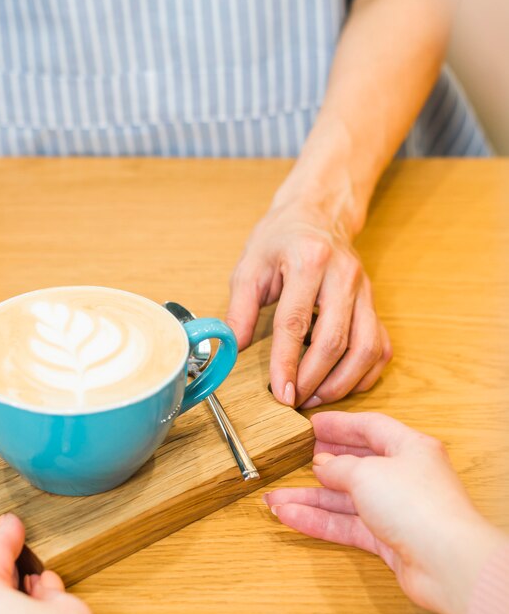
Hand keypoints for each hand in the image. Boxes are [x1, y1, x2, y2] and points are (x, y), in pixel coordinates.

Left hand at [227, 197, 391, 408]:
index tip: (280, 392)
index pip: (295, 322)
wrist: (318, 213)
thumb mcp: (250, 266)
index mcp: (308, 261)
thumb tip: (232, 350)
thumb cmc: (281, 238)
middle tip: (293, 401)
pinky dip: (365, 373)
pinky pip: (381, 346)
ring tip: (316, 398)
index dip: (286, 363)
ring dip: (342, 382)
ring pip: (365, 348)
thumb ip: (239, 309)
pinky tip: (343, 384)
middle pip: (334, 340)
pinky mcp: (375, 303)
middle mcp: (342, 276)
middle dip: (313, 379)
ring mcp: (365, 291)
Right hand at [265, 411, 504, 613]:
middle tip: (294, 460)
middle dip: (321, 465)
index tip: (312, 425)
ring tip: (274, 500)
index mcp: (410, 448)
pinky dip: (318, 521)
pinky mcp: (388, 540)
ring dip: (310, 499)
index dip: (339, 425)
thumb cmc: (416, 505)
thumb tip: (322, 465)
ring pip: (345, 500)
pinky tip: (290, 517)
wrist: (445, 561)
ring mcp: (396, 510)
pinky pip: (346, 525)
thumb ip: (339, 467)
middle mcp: (405, 477)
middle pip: (356, 465)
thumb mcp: (367, 472)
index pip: (370, 427)